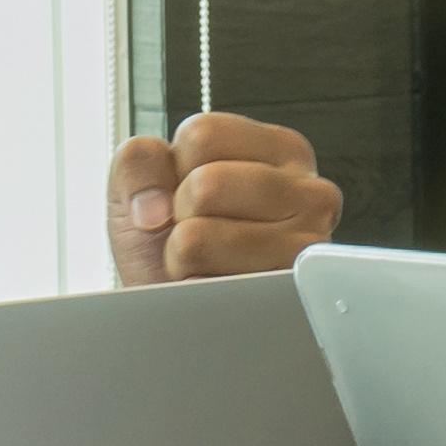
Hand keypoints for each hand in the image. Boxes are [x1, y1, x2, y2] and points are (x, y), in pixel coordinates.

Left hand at [111, 112, 345, 282]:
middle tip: (198, 237)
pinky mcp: (290, 292)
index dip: (174, 170)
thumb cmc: (170, 246)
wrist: (180, 311)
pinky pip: (207, 284)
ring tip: (207, 264)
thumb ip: (138, 162)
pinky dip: (195, 289)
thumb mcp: (144, 187)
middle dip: (180, 216)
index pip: (202, 134)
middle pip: (205, 183)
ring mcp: (307, 243)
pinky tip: (218, 289)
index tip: (187, 197)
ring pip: (200, 235)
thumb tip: (153, 206)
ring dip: (184, 257)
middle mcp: (307, 189)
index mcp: (277, 150)